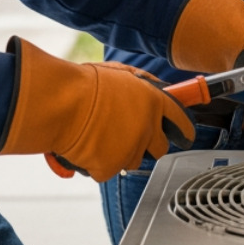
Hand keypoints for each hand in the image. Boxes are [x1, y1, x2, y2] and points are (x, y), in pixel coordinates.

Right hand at [0, 38, 193, 182]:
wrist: (60, 102)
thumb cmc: (83, 84)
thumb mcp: (121, 73)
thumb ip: (143, 84)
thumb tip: (157, 88)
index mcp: (153, 101)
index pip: (181, 122)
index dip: (183, 130)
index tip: (182, 135)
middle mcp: (147, 127)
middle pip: (160, 148)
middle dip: (148, 145)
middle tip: (128, 136)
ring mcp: (130, 149)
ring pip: (132, 160)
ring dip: (120, 153)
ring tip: (99, 135)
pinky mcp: (110, 167)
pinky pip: (106, 171)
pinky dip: (96, 164)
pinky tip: (86, 146)